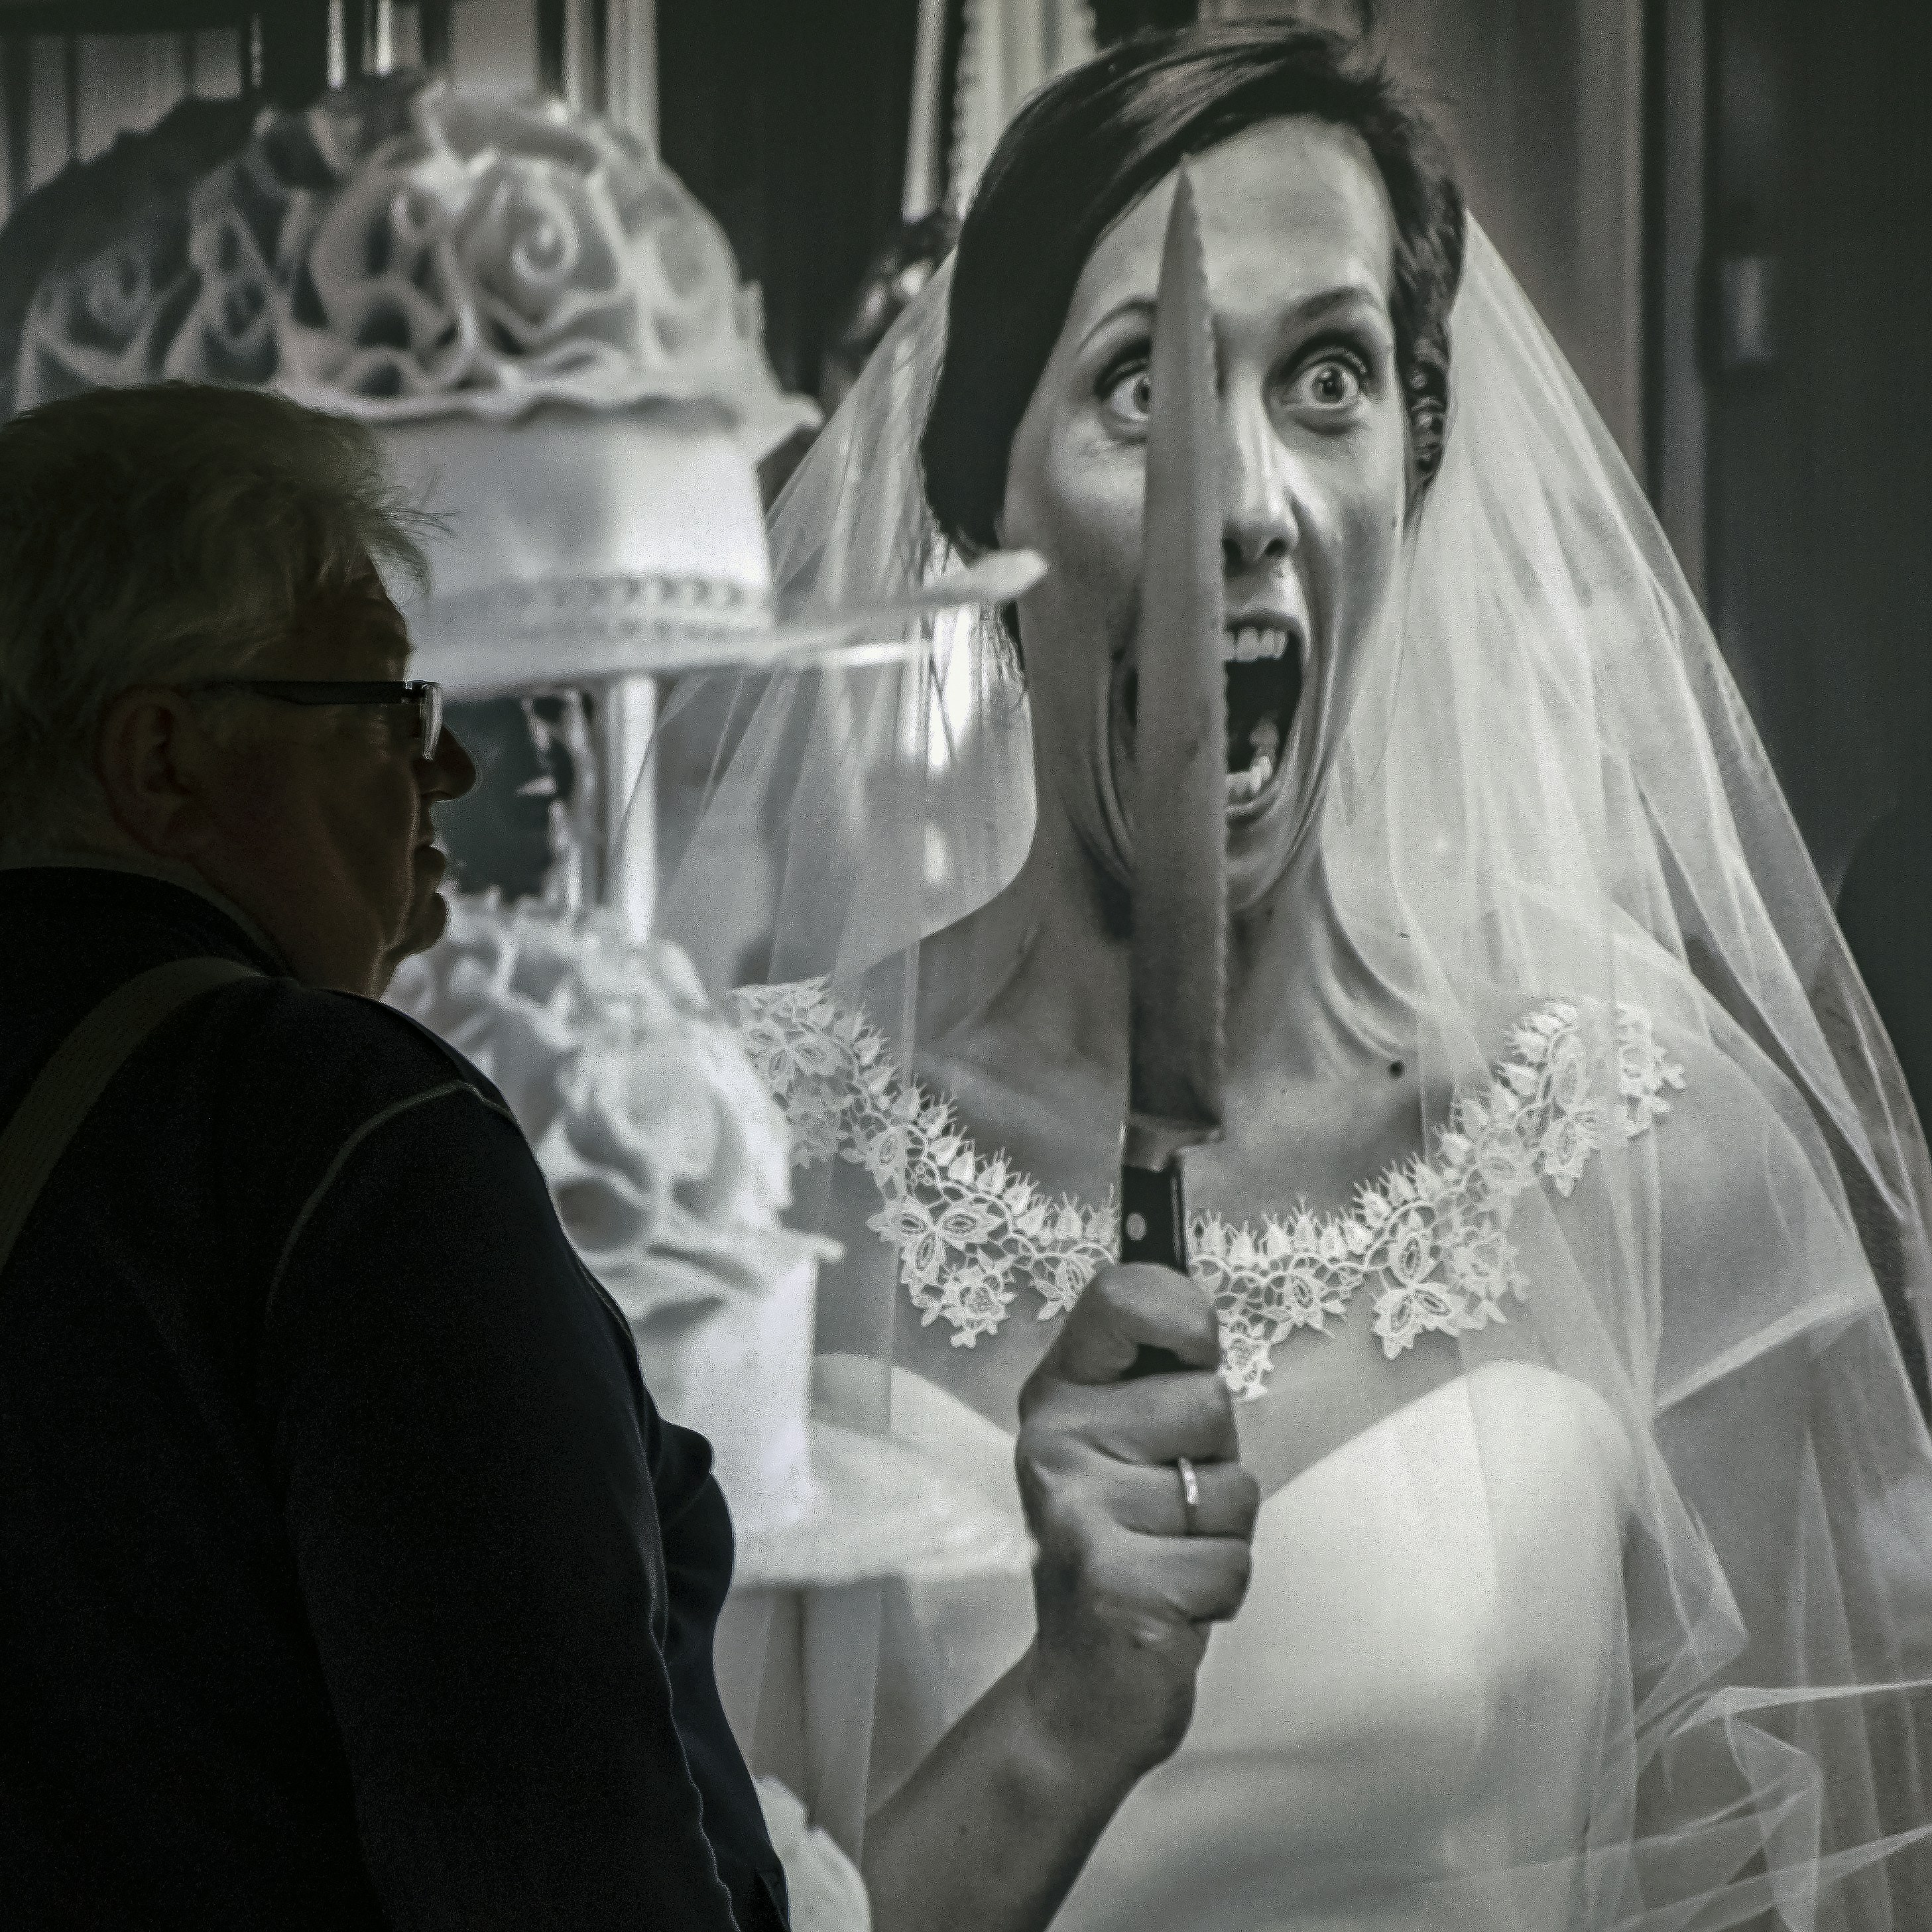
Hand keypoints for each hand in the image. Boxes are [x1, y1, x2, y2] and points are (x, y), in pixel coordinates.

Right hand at [1013, 1262, 1259, 1782]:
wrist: (1082, 1688)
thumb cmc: (1127, 1545)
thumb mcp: (1130, 1442)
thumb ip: (1158, 1374)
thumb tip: (1191, 1295)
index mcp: (1059, 1392)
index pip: (1125, 1295)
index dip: (1185, 1316)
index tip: (1190, 1355)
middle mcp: (1053, 1440)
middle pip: (1208, 1401)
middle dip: (1217, 1461)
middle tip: (1167, 1503)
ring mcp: (1077, 1511)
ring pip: (1231, 1490)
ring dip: (1222, 1532)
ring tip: (1167, 1554)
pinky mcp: (1116, 1583)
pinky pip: (1231, 1561)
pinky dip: (1220, 1590)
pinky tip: (1172, 1602)